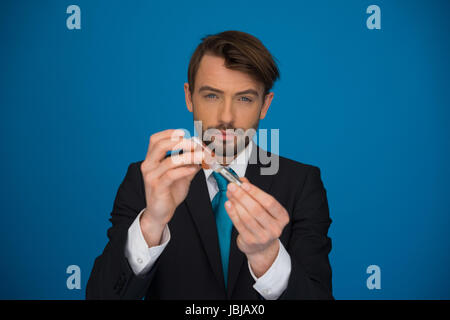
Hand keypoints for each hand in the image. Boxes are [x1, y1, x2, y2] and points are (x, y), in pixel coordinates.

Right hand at [140, 129, 202, 246]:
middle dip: (180, 142)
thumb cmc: (168, 193)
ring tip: (201, 156)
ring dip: (188, 156)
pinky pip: (171, 175)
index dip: (169, 133)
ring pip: (169, 161)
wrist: (160, 213)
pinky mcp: (157, 187)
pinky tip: (194, 169)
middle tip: (195, 143)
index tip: (185, 133)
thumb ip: (189, 163)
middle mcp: (148, 166)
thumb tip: (203, 153)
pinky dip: (185, 170)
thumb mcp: (181, 175)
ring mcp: (151, 176)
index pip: (156, 139)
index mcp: (151, 159)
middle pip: (160, 145)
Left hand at [224, 177, 289, 276]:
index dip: (255, 192)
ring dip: (236, 203)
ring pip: (247, 216)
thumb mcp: (264, 208)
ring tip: (229, 194)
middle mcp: (275, 228)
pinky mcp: (251, 241)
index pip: (269, 202)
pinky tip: (228, 204)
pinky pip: (239, 224)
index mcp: (282, 217)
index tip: (243, 184)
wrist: (262, 247)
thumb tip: (241, 181)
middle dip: (242, 196)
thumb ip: (254, 193)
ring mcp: (263, 236)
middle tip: (232, 186)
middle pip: (256, 209)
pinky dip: (232, 212)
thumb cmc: (263, 223)